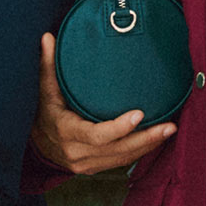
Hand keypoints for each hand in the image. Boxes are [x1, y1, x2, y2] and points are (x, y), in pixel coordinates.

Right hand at [32, 34, 177, 175]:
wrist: (35, 145)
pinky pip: (122, 161)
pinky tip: (157, 139)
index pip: (96, 135)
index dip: (118, 128)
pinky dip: (141, 151)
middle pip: (117, 150)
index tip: (139, 114)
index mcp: (66, 132)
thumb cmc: (43, 112)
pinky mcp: (95, 168)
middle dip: (146, 139)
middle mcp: (77, 152)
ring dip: (149, 145)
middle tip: (169, 126)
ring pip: (123, 158)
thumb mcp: (44, 90)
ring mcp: (87, 164)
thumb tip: (48, 37)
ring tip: (170, 129)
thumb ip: (47, 65)